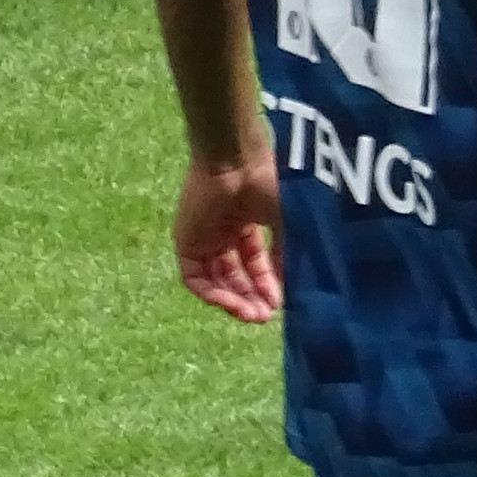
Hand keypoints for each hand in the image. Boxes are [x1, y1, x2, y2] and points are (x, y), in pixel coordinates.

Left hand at [176, 155, 283, 324]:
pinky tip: (232, 303)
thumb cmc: (267, 183)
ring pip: (214, 280)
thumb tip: (290, 284)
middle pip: (233, 275)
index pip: (253, 263)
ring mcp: (203, 237)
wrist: (237, 160)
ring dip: (233, 301)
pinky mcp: (185, 241)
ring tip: (253, 315)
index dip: (266, 284)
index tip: (280, 302)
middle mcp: (222, 232)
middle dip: (250, 297)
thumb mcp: (286, 222)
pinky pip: (194, 277)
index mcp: (245, 222)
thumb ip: (286, 252)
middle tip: (265, 316)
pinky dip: (212, 293)